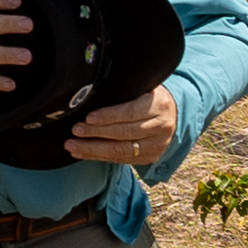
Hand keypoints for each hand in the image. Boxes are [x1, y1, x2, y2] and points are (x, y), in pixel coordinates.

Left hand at [67, 83, 182, 164]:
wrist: (174, 115)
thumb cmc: (150, 97)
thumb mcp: (144, 87)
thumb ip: (126, 90)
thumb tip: (92, 92)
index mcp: (159, 105)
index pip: (131, 112)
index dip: (109, 116)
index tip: (89, 117)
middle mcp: (161, 127)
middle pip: (124, 133)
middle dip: (96, 133)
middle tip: (76, 130)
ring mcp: (157, 145)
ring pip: (121, 151)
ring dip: (93, 149)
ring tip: (73, 145)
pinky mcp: (150, 158)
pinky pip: (121, 160)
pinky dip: (99, 157)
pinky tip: (82, 153)